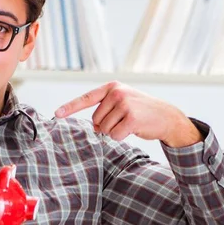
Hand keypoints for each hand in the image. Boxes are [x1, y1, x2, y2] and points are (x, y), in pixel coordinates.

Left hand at [55, 81, 202, 146]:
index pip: (86, 98)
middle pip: (95, 120)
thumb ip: (104, 109)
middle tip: (124, 120)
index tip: (57, 114)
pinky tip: (134, 129)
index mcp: (112, 87)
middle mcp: (117, 93)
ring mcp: (125, 104)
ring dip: (115, 131)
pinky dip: (122, 136)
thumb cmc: (140, 111)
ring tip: (130, 123)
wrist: (166, 116)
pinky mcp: (131, 118)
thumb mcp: (122, 102)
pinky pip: (114, 135)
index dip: (70, 107)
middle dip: (106, 125)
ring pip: (104, 129)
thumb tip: (93, 127)